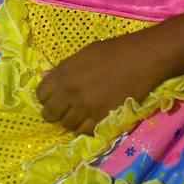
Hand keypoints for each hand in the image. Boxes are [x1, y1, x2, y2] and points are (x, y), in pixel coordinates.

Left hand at [36, 32, 165, 134]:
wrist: (142, 59)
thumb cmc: (114, 51)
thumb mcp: (83, 54)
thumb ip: (64, 69)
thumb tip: (46, 78)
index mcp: (65, 72)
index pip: (41, 94)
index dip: (46, 98)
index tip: (54, 98)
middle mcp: (71, 91)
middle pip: (50, 114)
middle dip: (55, 113)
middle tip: (66, 110)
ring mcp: (86, 106)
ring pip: (67, 125)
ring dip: (72, 121)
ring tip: (81, 114)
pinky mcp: (103, 118)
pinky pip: (85, 132)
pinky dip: (86, 127)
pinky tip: (92, 119)